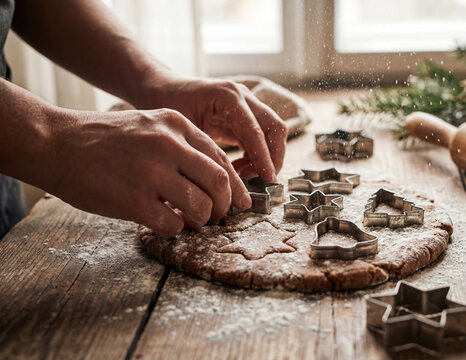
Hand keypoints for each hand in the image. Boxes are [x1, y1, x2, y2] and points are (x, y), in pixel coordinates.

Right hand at [48, 108, 251, 236]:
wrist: (56, 142)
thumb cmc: (104, 138)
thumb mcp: (149, 125)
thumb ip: (182, 145)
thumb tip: (214, 179)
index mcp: (176, 125)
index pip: (221, 158)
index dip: (235, 185)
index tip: (239, 201)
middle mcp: (169, 145)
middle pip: (220, 183)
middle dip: (225, 205)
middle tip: (218, 215)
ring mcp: (152, 173)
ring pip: (202, 206)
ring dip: (202, 219)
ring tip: (190, 220)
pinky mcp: (134, 200)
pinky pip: (174, 224)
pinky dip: (176, 229)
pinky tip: (165, 224)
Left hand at [134, 76, 287, 181]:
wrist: (159, 88)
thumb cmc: (165, 105)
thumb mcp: (183, 130)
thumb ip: (206, 152)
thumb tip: (225, 182)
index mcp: (228, 96)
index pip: (256, 132)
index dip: (264, 158)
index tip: (269, 180)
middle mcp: (242, 96)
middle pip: (275, 128)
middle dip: (274, 157)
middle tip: (260, 180)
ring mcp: (245, 103)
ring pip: (272, 132)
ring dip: (266, 156)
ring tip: (243, 174)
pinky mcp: (244, 114)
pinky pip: (261, 137)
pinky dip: (257, 154)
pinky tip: (238, 168)